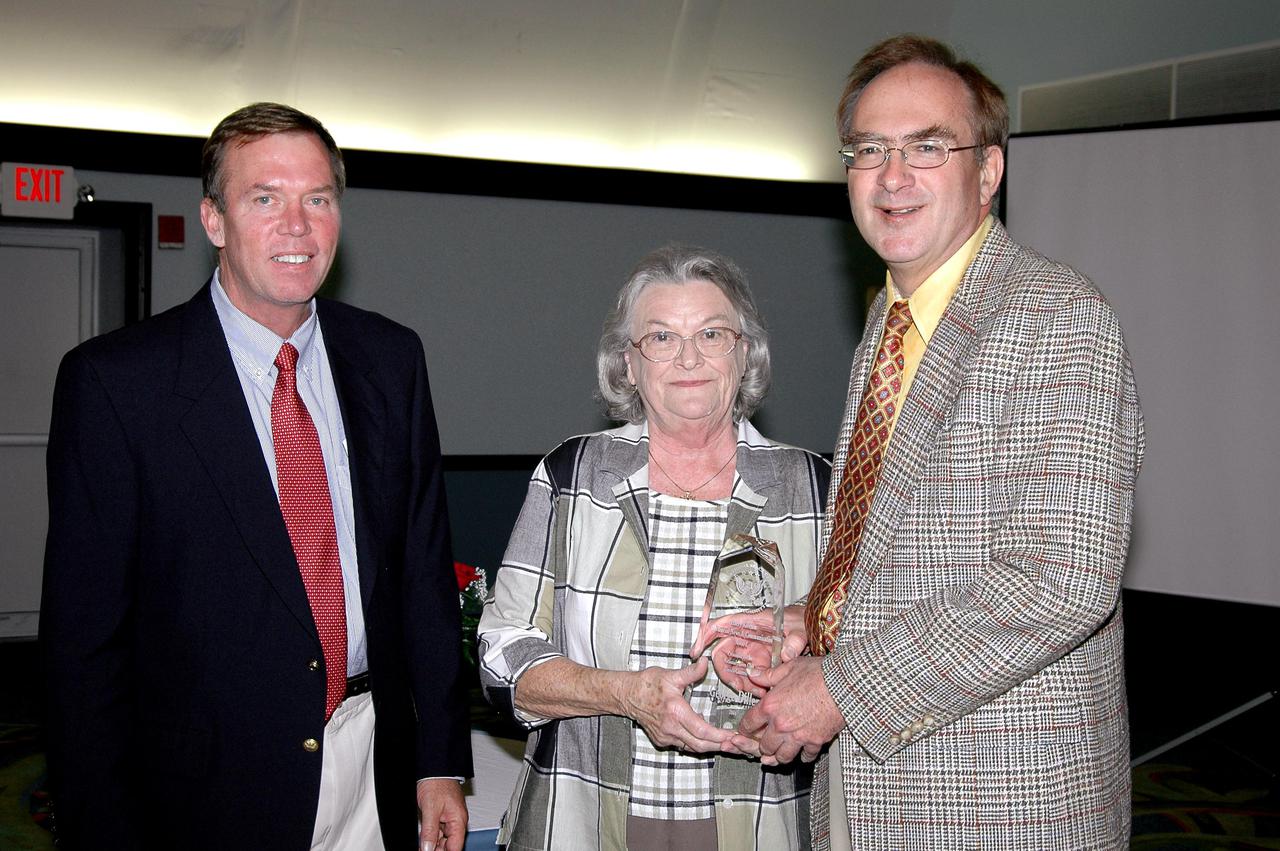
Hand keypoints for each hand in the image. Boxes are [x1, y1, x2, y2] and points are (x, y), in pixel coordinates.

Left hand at [417, 777, 466, 850]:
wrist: (434, 769)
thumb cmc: (437, 782)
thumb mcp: (430, 808)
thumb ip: (430, 831)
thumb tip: (427, 849)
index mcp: (458, 820)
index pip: (455, 848)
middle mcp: (455, 821)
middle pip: (448, 845)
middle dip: (436, 849)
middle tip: (423, 848)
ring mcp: (448, 819)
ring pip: (441, 840)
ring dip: (431, 843)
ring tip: (422, 843)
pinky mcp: (441, 816)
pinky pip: (436, 831)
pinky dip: (429, 836)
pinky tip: (422, 838)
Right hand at [621, 658, 738, 752]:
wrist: (627, 695)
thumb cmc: (648, 684)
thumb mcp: (671, 675)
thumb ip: (691, 672)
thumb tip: (706, 662)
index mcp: (675, 712)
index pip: (702, 731)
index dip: (719, 736)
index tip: (733, 736)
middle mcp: (670, 728)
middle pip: (700, 745)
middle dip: (719, 746)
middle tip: (735, 743)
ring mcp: (665, 736)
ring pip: (692, 748)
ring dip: (709, 747)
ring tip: (724, 743)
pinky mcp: (661, 740)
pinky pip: (682, 746)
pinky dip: (695, 744)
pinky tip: (704, 739)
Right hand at [689, 605, 808, 695]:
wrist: (816, 628)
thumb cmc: (804, 620)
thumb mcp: (801, 628)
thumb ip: (795, 641)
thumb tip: (787, 654)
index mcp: (754, 622)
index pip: (723, 624)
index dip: (706, 635)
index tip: (696, 650)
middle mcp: (749, 636)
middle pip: (723, 651)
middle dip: (726, 671)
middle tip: (737, 685)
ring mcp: (753, 649)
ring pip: (734, 667)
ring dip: (740, 682)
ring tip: (754, 692)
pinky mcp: (760, 661)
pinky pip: (748, 675)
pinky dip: (752, 685)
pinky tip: (763, 691)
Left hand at [733, 656, 843, 765]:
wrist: (844, 684)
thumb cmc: (818, 674)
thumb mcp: (789, 667)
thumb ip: (769, 675)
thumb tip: (753, 673)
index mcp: (771, 706)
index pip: (749, 724)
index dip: (744, 729)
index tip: (745, 730)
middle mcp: (781, 725)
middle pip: (764, 745)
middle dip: (761, 745)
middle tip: (763, 744)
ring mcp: (798, 736)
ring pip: (782, 756)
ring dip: (779, 756)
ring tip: (778, 754)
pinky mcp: (815, 741)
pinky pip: (806, 756)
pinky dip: (803, 756)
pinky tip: (803, 753)